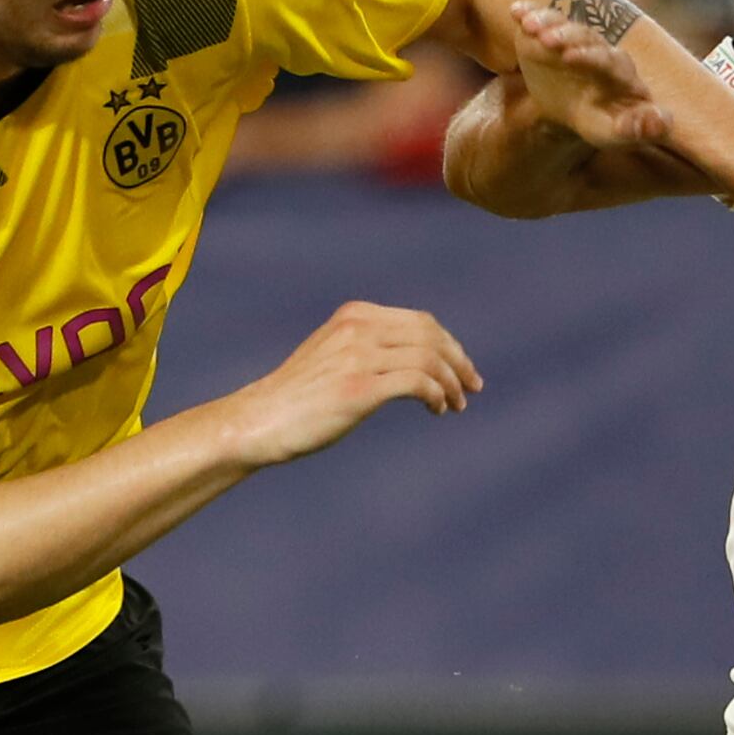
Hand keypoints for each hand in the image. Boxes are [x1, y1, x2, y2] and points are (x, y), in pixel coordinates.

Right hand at [217, 300, 479, 469]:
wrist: (260, 420)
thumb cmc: (297, 398)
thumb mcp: (334, 356)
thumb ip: (368, 348)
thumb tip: (414, 364)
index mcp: (354, 314)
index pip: (421, 321)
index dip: (449, 345)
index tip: (462, 370)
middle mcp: (359, 328)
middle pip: (432, 336)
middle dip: (459, 362)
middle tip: (472, 388)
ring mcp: (359, 356)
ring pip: (430, 359)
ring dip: (451, 383)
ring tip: (456, 406)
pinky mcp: (359, 388)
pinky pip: (418, 383)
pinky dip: (437, 395)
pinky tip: (436, 410)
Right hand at [509, 0, 671, 151]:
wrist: (566, 111)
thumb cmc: (598, 122)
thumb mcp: (611, 133)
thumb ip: (636, 129)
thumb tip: (664, 122)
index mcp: (618, 71)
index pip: (609, 59)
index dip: (591, 56)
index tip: (569, 57)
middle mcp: (598, 48)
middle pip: (586, 37)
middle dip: (568, 37)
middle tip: (548, 41)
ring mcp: (573, 38)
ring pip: (564, 25)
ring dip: (548, 23)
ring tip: (530, 28)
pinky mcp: (550, 33)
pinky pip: (541, 19)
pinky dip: (529, 13)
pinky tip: (516, 11)